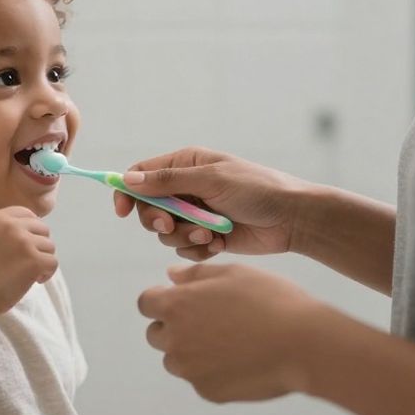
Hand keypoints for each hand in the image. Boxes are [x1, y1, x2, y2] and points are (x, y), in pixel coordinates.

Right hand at [0, 207, 57, 316]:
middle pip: (42, 228)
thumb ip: (3, 231)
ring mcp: (24, 242)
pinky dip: (47, 274)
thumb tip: (30, 231)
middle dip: (39, 245)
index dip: (32, 229)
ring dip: (43, 260)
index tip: (29, 245)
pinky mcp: (34, 260)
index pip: (27, 213)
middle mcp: (11, 225)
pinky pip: (53, 262)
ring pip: (50, 246)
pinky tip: (35, 281)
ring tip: (29, 274)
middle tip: (28, 262)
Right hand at [114, 147, 310, 261]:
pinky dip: (199, 249)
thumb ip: (167, 182)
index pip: (141, 175)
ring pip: (166, 233)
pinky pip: (184, 249)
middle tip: (172, 226)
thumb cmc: (256, 189)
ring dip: (185, 237)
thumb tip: (127, 179)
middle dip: (159, 221)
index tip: (122, 211)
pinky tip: (220, 243)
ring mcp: (196, 214)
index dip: (127, 192)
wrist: (292, 219)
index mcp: (185, 164)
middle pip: (148, 208)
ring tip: (210, 234)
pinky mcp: (206, 237)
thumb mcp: (210, 180)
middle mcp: (186, 188)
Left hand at [136, 262, 324, 402]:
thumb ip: (196, 274)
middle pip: (157, 334)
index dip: (163, 300)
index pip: (146, 303)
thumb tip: (170, 275)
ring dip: (192, 351)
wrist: (304, 345)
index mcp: (176, 306)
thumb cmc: (270, 300)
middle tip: (213, 320)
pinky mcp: (208, 392)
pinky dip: (214, 371)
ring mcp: (190, 370)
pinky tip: (243, 360)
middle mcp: (175, 340)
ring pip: (177, 360)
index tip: (187, 300)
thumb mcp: (234, 273)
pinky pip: (201, 379)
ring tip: (231, 341)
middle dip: (175, 326)